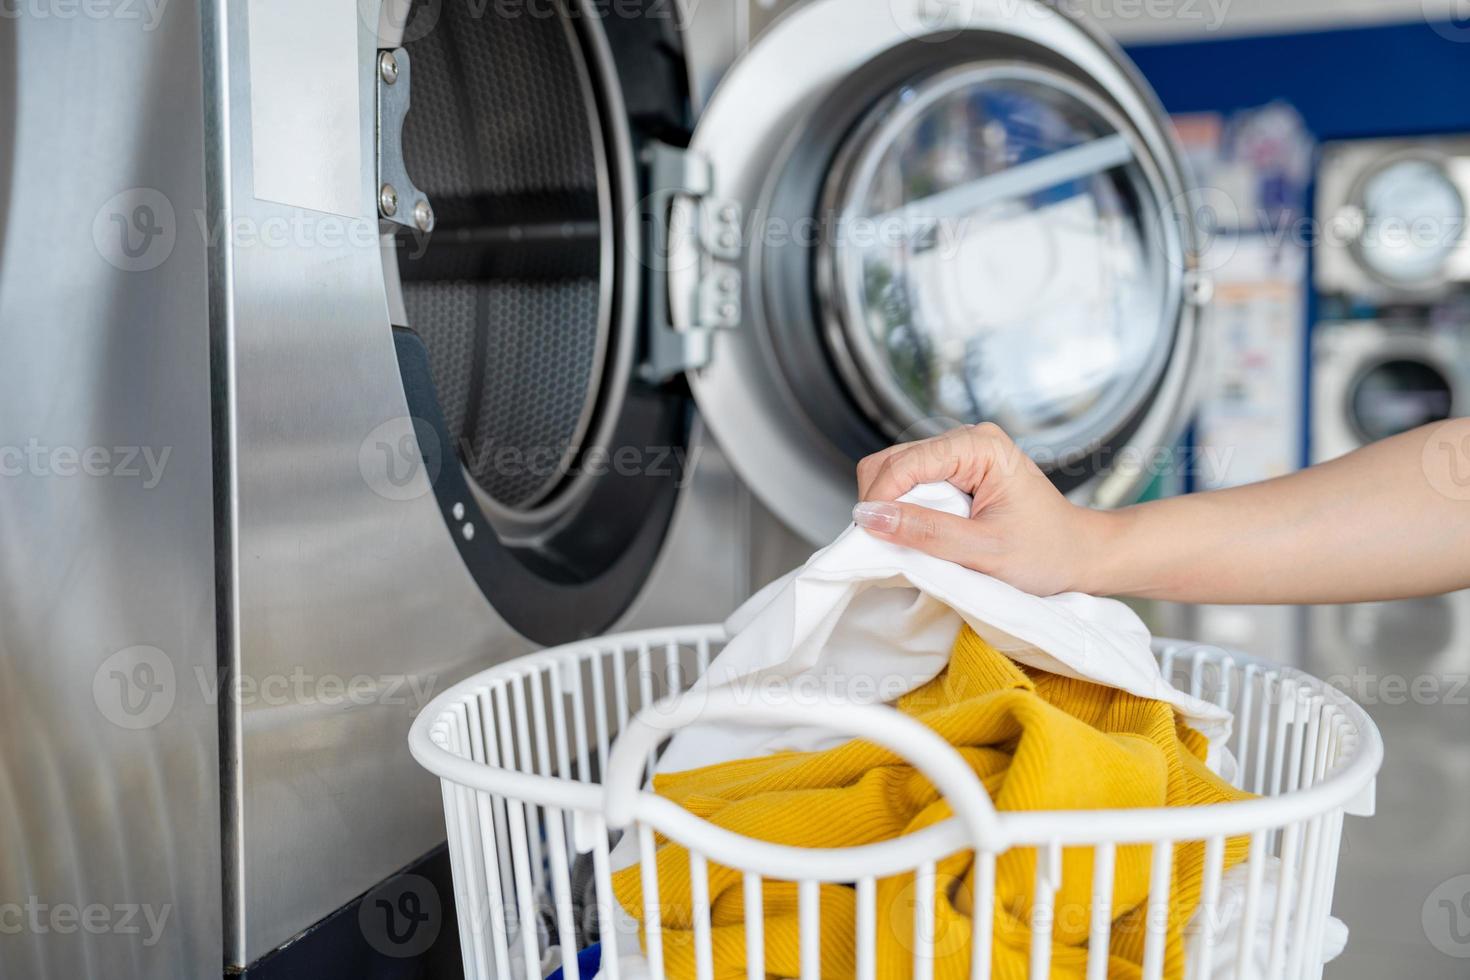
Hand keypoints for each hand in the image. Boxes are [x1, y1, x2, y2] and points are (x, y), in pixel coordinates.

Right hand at [852, 423, 1114, 595]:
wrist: (1081, 555)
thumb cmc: (1046, 553)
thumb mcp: (983, 552)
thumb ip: (925, 532)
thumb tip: (869, 517)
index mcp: (978, 446)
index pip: (904, 463)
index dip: (880, 500)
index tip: (870, 539)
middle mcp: (965, 440)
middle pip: (891, 462)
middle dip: (882, 503)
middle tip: (892, 545)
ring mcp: (960, 454)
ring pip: (895, 472)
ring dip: (892, 509)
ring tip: (912, 543)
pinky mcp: (956, 471)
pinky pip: (910, 485)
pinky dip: (904, 511)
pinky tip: (923, 534)